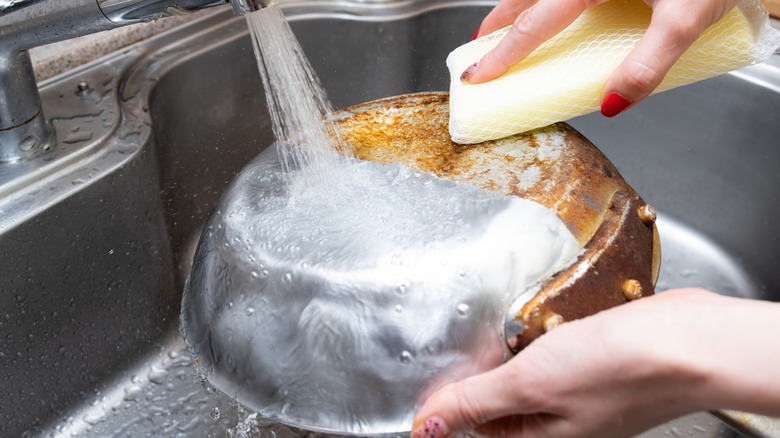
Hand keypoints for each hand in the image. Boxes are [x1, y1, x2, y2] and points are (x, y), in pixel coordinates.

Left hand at [410, 289, 779, 437]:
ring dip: (518, 350)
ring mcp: (584, 395)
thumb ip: (474, 402)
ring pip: (530, 374)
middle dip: (488, 369)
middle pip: (504, 400)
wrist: (688, 342)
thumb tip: (426, 428)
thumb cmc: (618, 369)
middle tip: (485, 341)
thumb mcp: (529, 383)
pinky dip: (547, 338)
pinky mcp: (600, 367)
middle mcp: (564, 423)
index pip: (480, 426)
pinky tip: (550, 323)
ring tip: (519, 329)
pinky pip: (557, 356)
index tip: (442, 370)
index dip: (456, 398)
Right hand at [464, 0, 739, 115]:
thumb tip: (613, 103)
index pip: (535, 22)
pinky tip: (551, 10)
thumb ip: (648, 65)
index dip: (504, 53)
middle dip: (497, 23)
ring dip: (518, 8)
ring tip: (504, 30)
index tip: (476, 75)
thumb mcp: (686, 20)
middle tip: (477, 49)